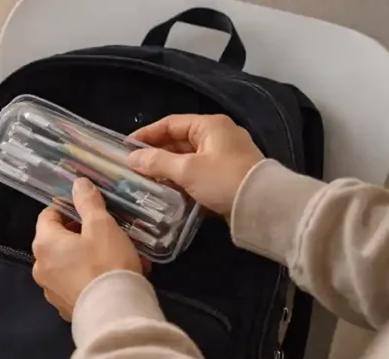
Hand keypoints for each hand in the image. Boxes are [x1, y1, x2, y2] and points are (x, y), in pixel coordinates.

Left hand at [32, 179, 143, 320]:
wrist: (114, 313)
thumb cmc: (106, 263)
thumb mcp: (101, 226)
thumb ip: (88, 202)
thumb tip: (77, 184)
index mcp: (44, 244)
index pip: (47, 216)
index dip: (67, 208)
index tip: (87, 209)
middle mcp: (40, 267)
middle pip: (56, 241)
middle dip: (79, 233)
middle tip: (105, 231)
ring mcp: (50, 290)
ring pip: (66, 263)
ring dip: (85, 256)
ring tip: (113, 255)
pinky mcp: (64, 307)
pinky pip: (74, 284)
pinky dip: (87, 277)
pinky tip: (109, 277)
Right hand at [127, 114, 264, 216]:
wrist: (262, 206)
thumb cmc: (223, 180)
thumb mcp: (186, 170)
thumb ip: (157, 162)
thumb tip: (131, 158)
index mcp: (210, 125)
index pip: (170, 123)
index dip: (146, 134)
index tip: (125, 147)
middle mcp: (218, 135)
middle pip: (178, 140)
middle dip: (155, 152)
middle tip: (133, 166)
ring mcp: (224, 155)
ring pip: (187, 156)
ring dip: (167, 166)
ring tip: (145, 179)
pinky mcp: (227, 174)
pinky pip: (197, 170)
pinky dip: (181, 177)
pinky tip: (167, 188)